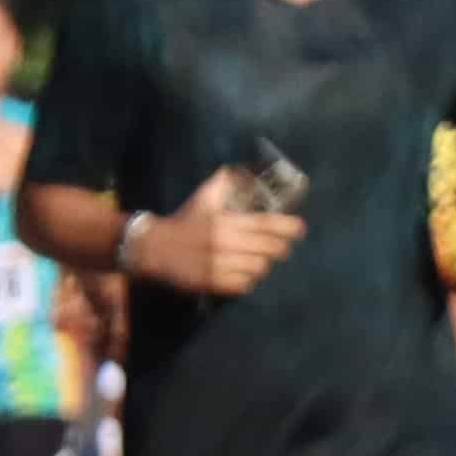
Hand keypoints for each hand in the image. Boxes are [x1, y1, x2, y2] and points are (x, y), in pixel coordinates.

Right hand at [135, 167, 304, 299]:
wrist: (155, 248)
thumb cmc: (186, 220)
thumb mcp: (204, 197)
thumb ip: (227, 182)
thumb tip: (247, 171)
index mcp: (225, 221)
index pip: (266, 224)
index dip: (288, 227)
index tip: (300, 228)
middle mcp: (225, 243)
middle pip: (270, 249)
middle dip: (279, 247)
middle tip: (280, 246)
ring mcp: (220, 265)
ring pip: (261, 268)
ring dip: (262, 263)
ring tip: (255, 257)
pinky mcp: (215, 284)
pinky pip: (246, 284)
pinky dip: (248, 278)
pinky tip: (241, 270)